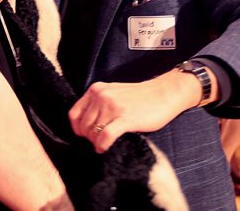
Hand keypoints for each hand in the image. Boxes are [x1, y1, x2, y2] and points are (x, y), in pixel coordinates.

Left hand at [68, 70, 201, 152]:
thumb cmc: (141, 97)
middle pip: (83, 125)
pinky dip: (102, 145)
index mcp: (96, 90)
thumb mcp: (113, 93)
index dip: (77, 128)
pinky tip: (105, 148)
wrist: (165, 93)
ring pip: (93, 132)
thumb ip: (99, 104)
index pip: (74, 114)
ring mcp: (113, 107)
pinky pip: (105, 136)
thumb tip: (87, 125)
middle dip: (88, 137)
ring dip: (95, 142)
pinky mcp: (125, 118)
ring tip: (103, 145)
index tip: (84, 135)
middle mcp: (101, 97)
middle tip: (98, 142)